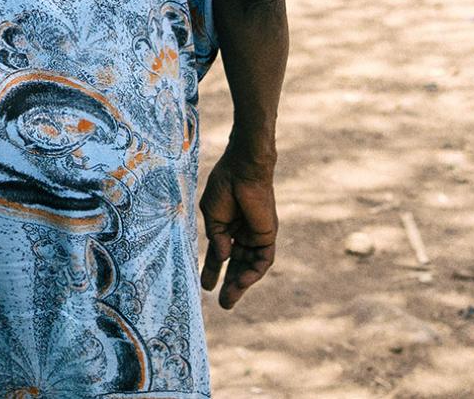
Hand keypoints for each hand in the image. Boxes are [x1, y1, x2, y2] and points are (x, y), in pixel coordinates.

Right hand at [198, 152, 277, 309]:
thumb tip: (221, 257)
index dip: (213, 270)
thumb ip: (216, 237)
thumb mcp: (212, 215)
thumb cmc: (224, 186)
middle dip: (230, 284)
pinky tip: (241, 282)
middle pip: (237, 265)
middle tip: (222, 304)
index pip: (221, 254)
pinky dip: (253, 272)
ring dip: (240, 284)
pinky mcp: (268, 235)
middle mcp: (242, 233)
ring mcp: (255, 235)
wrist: (242, 170)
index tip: (205, 287)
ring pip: (250, 266)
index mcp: (227, 226)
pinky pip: (262, 260)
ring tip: (227, 301)